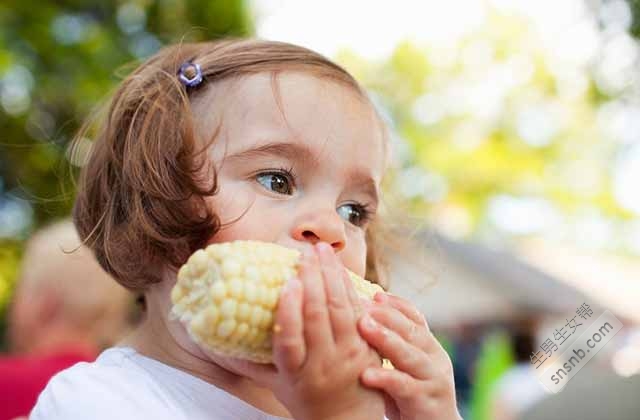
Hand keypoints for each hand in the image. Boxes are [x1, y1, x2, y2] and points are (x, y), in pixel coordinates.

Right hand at [226, 242, 384, 419]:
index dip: (289, 311)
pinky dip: (349, 287)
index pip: (290, 342)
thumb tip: (212, 343)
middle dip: (313, 280)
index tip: (287, 284)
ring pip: (341, 309)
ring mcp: (349, 354)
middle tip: (306, 253)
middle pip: (318, 317)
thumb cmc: (305, 398)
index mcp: (295, 373)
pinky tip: (340, 269)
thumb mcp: (275, 385)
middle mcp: (323, 363)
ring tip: (322, 251)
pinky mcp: (368, 345)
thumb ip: (248, 363)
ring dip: (332, 276)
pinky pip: (359, 311)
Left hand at [357, 293, 461, 419]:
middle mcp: (435, 358)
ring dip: (386, 339)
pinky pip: (406, 387)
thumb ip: (388, 343)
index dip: (395, 304)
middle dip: (386, 315)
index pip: (415, 317)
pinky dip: (387, 378)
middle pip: (412, 330)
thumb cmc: (409, 396)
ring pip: (410, 355)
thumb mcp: (402, 365)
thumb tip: (358, 313)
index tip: (374, 294)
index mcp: (428, 346)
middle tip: (361, 305)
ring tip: (363, 327)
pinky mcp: (427, 402)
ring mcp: (434, 380)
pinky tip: (367, 374)